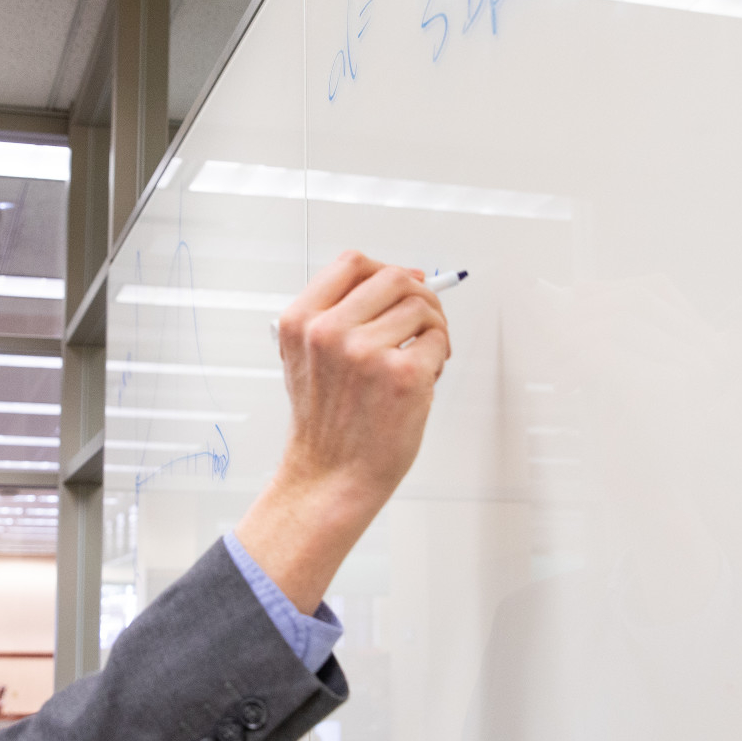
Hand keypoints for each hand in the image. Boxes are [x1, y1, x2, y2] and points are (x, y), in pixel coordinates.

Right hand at [236, 251, 451, 611]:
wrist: (330, 477)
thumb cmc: (327, 423)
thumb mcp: (308, 358)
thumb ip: (341, 315)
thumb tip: (409, 277)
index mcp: (301, 322)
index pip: (352, 264)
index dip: (384, 269)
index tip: (400, 286)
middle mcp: (329, 332)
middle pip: (395, 277)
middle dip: (419, 296)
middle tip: (423, 322)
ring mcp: (366, 352)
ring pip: (421, 308)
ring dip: (432, 328)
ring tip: (423, 357)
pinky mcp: (403, 375)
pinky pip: (437, 340)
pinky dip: (440, 354)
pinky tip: (427, 376)